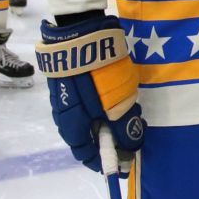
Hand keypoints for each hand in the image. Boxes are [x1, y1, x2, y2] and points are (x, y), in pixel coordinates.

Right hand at [35, 15, 145, 171]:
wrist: (80, 34)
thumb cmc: (99, 75)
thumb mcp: (117, 105)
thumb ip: (125, 129)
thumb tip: (130, 148)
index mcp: (72, 127)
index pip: (87, 156)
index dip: (106, 162)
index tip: (125, 164)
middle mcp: (64, 116)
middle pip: (90, 137)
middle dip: (112, 139)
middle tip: (133, 131)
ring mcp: (66, 98)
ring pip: (91, 119)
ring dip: (110, 121)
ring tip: (131, 111)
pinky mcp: (71, 83)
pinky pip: (89, 104)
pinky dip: (104, 106)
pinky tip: (119, 95)